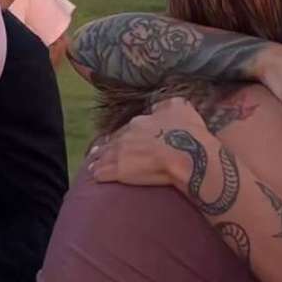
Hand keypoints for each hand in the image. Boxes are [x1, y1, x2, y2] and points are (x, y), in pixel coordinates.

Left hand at [88, 98, 210, 187]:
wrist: (187, 156)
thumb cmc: (189, 133)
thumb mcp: (182, 108)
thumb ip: (168, 105)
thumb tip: (161, 106)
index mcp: (141, 121)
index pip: (129, 128)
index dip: (127, 135)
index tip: (125, 140)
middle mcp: (127, 134)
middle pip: (113, 141)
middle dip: (109, 147)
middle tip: (103, 152)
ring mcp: (120, 152)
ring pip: (104, 155)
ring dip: (99, 159)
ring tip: (93, 165)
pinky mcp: (117, 170)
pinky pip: (102, 172)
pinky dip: (99, 173)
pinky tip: (95, 176)